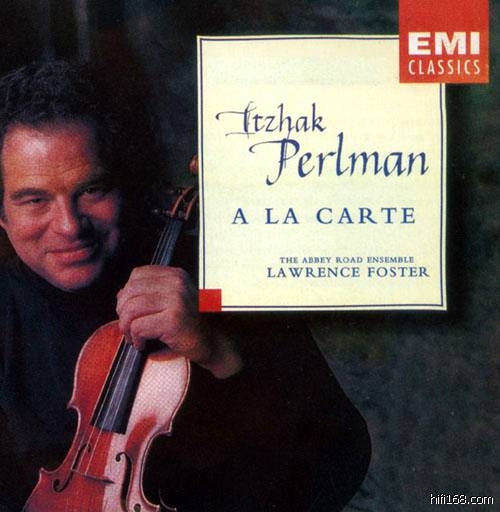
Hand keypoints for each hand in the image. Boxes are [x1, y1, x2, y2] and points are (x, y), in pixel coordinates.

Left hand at [116, 265, 241, 377]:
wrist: (213, 342)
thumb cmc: (189, 324)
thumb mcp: (171, 301)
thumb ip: (149, 294)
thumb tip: (120, 294)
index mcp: (176, 275)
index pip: (138, 274)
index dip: (128, 293)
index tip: (131, 310)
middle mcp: (176, 283)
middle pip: (130, 291)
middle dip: (123, 312)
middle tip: (129, 327)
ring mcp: (176, 301)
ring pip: (131, 310)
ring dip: (127, 328)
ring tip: (134, 337)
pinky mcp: (173, 320)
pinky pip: (138, 327)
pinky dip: (136, 339)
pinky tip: (142, 344)